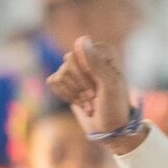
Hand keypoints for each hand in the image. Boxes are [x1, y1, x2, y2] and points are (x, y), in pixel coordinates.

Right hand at [47, 37, 143, 152]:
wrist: (110, 128)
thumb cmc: (115, 107)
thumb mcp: (109, 85)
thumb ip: (95, 62)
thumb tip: (81, 39)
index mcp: (103, 52)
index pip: (79, 54)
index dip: (84, 75)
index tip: (97, 90)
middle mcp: (89, 57)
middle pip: (67, 64)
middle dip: (78, 86)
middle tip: (93, 98)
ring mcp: (77, 69)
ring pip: (59, 75)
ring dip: (73, 94)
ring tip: (88, 103)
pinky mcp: (67, 82)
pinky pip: (53, 81)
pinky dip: (64, 95)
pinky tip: (78, 102)